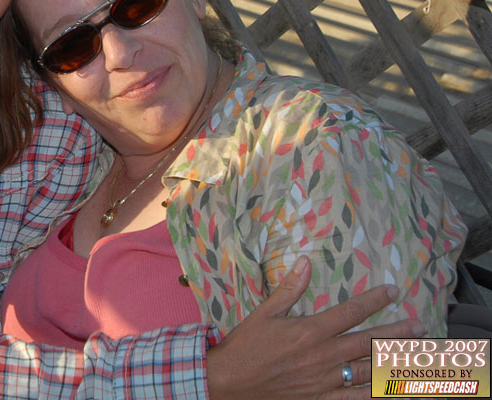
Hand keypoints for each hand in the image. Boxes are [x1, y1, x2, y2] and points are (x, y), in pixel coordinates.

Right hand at [206, 255, 424, 399]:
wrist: (230, 383)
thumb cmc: (245, 346)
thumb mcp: (264, 313)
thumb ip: (289, 289)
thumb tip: (305, 263)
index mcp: (310, 330)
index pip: (350, 311)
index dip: (374, 300)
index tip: (392, 291)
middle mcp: (323, 355)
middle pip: (368, 340)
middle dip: (397, 332)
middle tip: (419, 326)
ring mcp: (325, 380)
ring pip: (368, 369)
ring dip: (393, 360)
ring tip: (414, 353)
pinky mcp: (320, 398)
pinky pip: (354, 397)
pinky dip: (374, 393)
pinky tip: (390, 389)